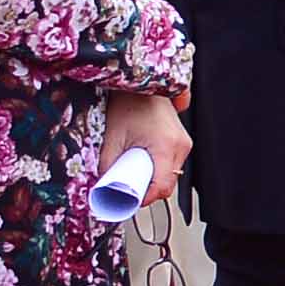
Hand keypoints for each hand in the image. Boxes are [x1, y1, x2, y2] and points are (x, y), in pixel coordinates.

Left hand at [98, 90, 190, 205]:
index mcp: (167, 146)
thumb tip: (101, 185)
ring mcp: (183, 143)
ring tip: (132, 173)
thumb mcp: (113, 136)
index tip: (127, 201)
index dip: (143, 199)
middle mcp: (181, 146)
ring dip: (152, 179)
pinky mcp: (180, 141)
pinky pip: (171, 164)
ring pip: (170, 175)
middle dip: (146, 190)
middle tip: (125, 188)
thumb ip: (107, 164)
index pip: (161, 187)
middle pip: (167, 184)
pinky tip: (142, 163)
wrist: (142, 83)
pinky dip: (156, 169)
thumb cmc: (131, 103)